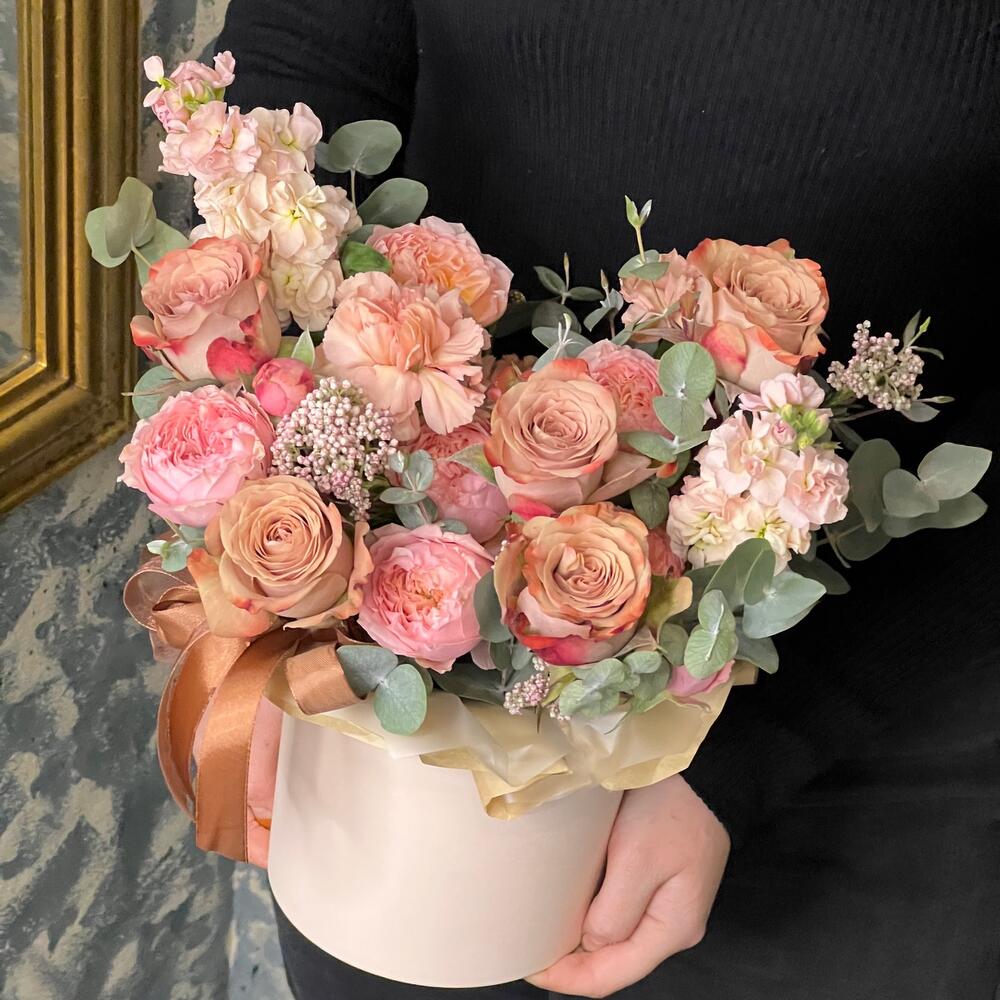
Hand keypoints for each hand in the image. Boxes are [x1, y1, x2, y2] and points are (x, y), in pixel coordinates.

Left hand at [526, 775, 729, 997]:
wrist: (703, 769)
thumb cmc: (673, 809)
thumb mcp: (637, 859)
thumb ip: (613, 912)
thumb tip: (590, 944)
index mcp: (672, 929)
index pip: (610, 976)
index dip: (565, 978)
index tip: (527, 965)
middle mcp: (672, 926)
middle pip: (613, 962)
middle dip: (569, 962)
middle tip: (528, 945)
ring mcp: (668, 904)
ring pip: (616, 939)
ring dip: (579, 938)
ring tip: (542, 928)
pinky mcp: (660, 881)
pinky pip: (622, 912)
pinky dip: (592, 914)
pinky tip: (569, 903)